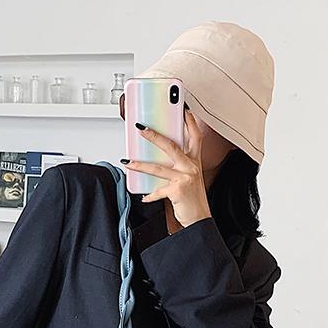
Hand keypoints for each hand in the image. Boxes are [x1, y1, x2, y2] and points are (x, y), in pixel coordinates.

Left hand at [125, 108, 210, 231]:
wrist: (200, 219)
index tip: (182, 108)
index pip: (194, 135)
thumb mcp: (189, 177)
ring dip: (140, 164)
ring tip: (127, 161)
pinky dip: (150, 194)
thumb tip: (156, 156)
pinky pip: (158, 190)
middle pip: (171, 145)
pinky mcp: (178, 190)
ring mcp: (185, 177)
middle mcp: (191, 166)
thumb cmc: (192, 198)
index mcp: (194, 160)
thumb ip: (177, 164)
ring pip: (158, 167)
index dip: (189, 120)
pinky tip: (143, 196)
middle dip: (154, 135)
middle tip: (140, 128)